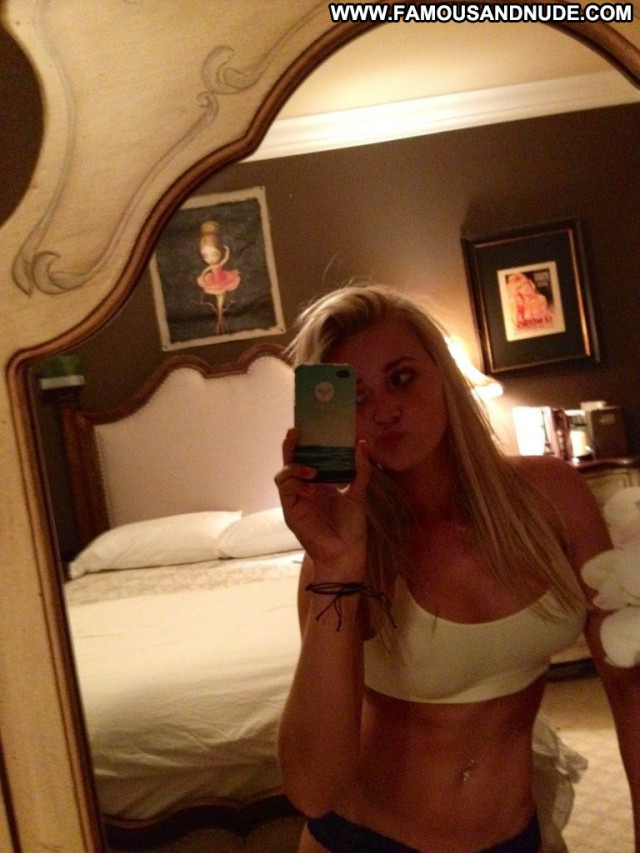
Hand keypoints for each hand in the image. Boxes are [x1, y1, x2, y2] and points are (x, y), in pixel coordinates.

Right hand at [274, 429, 370, 571]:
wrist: (346, 552)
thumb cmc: (351, 527)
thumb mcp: (358, 495)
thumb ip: (360, 470)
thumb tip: (361, 444)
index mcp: (320, 482)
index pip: (310, 457)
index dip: (307, 443)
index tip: (311, 426)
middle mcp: (306, 487)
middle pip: (291, 461)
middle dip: (291, 446)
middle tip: (296, 431)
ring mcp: (296, 499)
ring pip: (283, 474)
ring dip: (295, 467)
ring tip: (312, 471)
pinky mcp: (290, 510)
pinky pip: (285, 490)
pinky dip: (295, 483)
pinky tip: (310, 487)